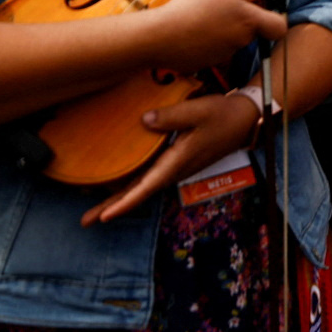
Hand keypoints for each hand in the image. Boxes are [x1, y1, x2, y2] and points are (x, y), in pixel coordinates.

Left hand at [81, 92, 262, 224]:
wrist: (246, 119)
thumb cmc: (223, 115)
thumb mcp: (199, 111)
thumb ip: (171, 116)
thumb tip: (143, 120)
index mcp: (177, 161)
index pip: (146, 187)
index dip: (124, 203)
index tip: (104, 217)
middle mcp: (174, 169)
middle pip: (139, 193)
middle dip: (112, 207)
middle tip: (85, 220)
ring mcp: (175, 167)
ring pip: (142, 186)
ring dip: (118, 198)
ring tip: (94, 208)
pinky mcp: (176, 161)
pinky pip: (148, 177)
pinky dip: (131, 185)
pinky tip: (119, 183)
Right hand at [148, 0, 289, 71]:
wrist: (159, 37)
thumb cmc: (189, 9)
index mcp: (249, 20)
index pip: (279, 27)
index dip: (276, 19)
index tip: (265, 9)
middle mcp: (241, 40)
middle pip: (252, 32)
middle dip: (242, 21)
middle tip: (222, 7)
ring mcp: (225, 54)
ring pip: (232, 40)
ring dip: (223, 30)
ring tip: (202, 18)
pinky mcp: (209, 64)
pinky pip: (214, 50)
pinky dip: (208, 42)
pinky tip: (192, 32)